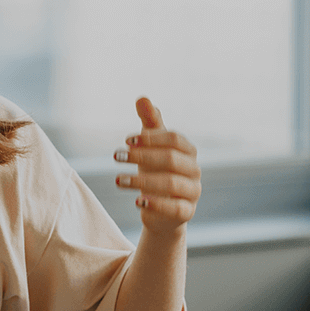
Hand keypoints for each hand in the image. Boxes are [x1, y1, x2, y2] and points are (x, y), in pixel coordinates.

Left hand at [114, 98, 200, 232]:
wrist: (162, 211)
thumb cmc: (157, 172)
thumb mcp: (151, 148)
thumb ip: (149, 123)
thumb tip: (142, 98)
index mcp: (187, 151)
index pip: (173, 139)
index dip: (150, 138)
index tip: (126, 141)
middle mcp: (194, 170)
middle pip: (171, 159)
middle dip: (141, 156)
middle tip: (116, 156)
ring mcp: (193, 192)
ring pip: (171, 183)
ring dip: (141, 181)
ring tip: (118, 180)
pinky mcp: (187, 212)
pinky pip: (176, 208)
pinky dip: (157, 204)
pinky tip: (138, 200)